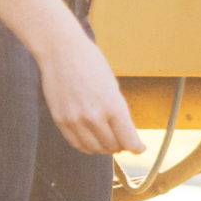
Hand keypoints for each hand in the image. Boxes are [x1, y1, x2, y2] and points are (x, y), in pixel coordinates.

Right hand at [36, 27, 146, 156]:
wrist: (61, 51)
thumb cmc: (90, 63)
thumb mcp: (113, 86)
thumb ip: (119, 111)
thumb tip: (125, 133)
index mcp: (113, 106)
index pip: (129, 141)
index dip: (136, 147)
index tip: (139, 148)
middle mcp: (94, 117)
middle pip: (113, 146)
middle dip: (121, 146)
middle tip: (123, 142)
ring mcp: (76, 120)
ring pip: (95, 149)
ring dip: (104, 148)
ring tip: (108, 142)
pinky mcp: (61, 121)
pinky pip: (76, 144)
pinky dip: (87, 146)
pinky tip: (92, 140)